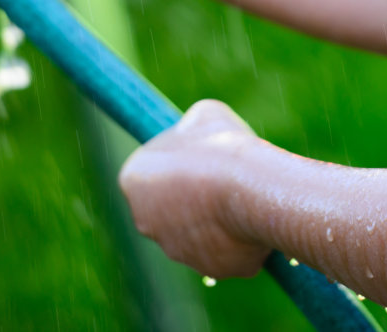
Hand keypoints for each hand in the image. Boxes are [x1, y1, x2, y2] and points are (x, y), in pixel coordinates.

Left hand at [118, 100, 271, 279]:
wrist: (251, 189)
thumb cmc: (222, 146)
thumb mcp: (202, 116)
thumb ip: (190, 130)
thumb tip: (195, 134)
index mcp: (133, 182)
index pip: (150, 174)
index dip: (177, 163)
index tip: (200, 156)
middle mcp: (146, 222)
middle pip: (171, 208)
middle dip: (192, 197)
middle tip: (221, 177)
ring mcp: (177, 250)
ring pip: (199, 232)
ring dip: (217, 218)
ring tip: (242, 194)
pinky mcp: (211, 269)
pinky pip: (227, 251)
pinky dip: (240, 238)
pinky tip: (253, 216)